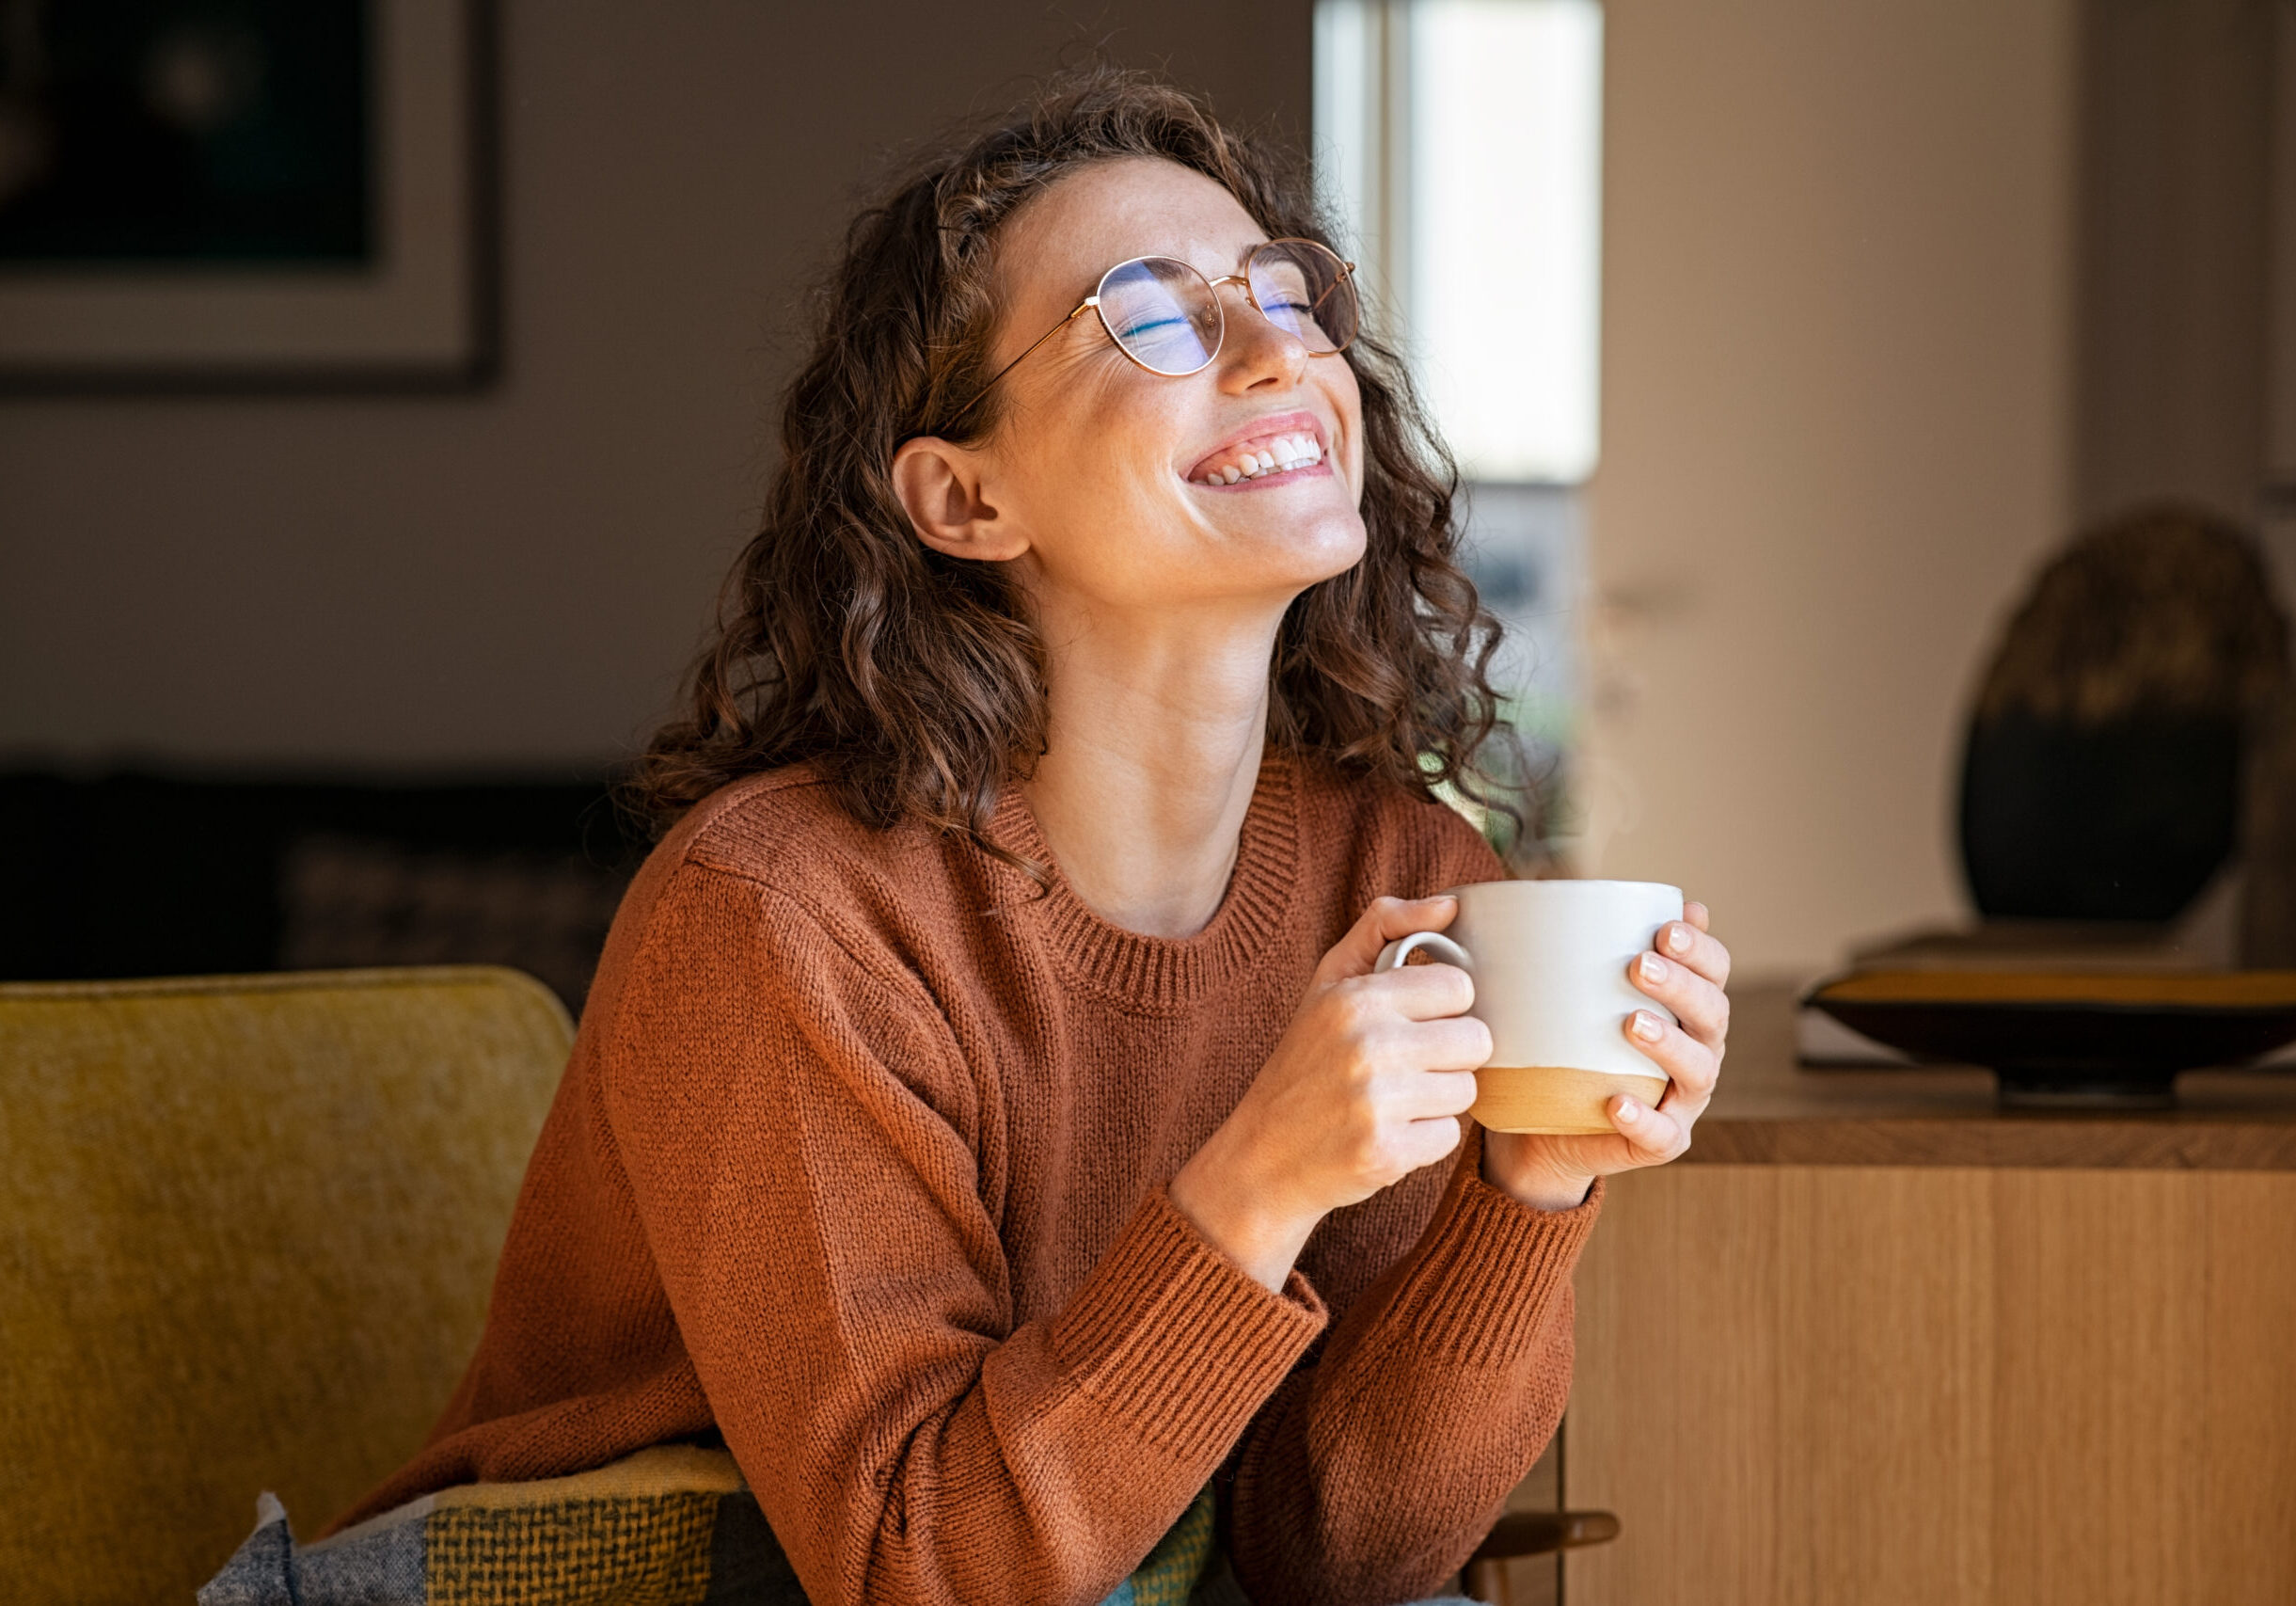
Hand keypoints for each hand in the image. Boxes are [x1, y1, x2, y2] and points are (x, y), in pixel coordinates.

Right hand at [1169, 895, 1490, 1289]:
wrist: (1262, 1157)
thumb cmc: (1304, 1062)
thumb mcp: (1328, 983)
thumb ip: (1384, 927)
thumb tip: (1450, 904)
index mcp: (1357, 998)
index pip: (1459, 987)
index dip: (1443, 1008)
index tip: (1414, 1023)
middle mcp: (1368, 1045)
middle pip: (1475, 1040)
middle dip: (1449, 1056)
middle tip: (1408, 1066)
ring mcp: (1377, 1102)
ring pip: (1467, 1090)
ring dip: (1438, 1099)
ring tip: (1394, 1101)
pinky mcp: (1386, 1153)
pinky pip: (1449, 1137)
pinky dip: (1424, 1140)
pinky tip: (1388, 1133)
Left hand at [1481, 901, 1731, 1211]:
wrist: (1544, 1127)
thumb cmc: (1564, 1045)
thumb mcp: (1569, 994)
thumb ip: (1579, 948)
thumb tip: (1563, 886)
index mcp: (1687, 1008)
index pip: (1714, 971)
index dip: (1701, 949)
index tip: (1666, 928)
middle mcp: (1697, 1050)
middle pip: (1712, 1014)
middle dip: (1682, 986)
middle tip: (1639, 966)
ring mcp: (1683, 1100)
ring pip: (1698, 1071)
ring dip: (1669, 1045)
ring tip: (1632, 1023)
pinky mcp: (1660, 1142)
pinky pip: (1661, 1134)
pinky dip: (1643, 1118)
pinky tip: (1618, 1101)